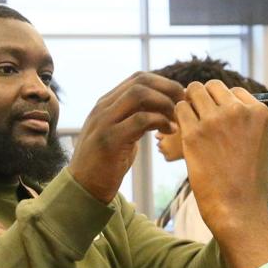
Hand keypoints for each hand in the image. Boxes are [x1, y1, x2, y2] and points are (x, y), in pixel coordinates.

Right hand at [68, 72, 185, 202]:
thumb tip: (160, 109)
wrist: (83, 189)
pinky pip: (139, 120)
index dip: (164, 83)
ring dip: (164, 103)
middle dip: (168, 89)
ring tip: (176, 119)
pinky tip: (169, 131)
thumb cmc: (105, 164)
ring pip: (138, 95)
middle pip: (140, 81)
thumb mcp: (119, 134)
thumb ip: (133, 119)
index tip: (180, 99)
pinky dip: (159, 121)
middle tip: (184, 105)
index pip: (138, 78)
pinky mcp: (110, 140)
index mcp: (106, 104)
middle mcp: (103, 108)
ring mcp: (104, 122)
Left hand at [176, 80, 267, 238]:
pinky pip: (179, 109)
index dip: (223, 104)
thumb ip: (245, 119)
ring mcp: (214, 120)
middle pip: (212, 86)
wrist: (238, 208)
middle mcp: (237, 111)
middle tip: (202, 120)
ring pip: (193, 91)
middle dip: (205, 99)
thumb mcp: (259, 141)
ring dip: (190, 104)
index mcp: (259, 111)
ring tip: (192, 124)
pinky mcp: (194, 134)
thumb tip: (222, 101)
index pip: (233, 90)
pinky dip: (179, 117)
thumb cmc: (247, 180)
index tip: (221, 122)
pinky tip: (182, 132)